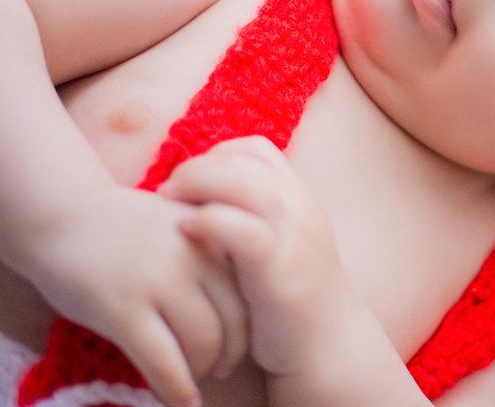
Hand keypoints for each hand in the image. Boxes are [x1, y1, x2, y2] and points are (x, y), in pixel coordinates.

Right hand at [28, 184, 248, 406]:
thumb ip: (209, 251)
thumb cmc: (121, 224)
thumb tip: (238, 303)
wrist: (60, 213)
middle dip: (229, 355)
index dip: (246, 330)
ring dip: (200, 373)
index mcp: (211, 235)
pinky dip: (175, 390)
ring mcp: (157, 283)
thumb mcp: (179, 223)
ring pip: (201, 345)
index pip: (247, 294)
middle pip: (232, 323)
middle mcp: (192, 258)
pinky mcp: (122, 310)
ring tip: (191, 381)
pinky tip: (178, 403)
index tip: (237, 346)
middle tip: (219, 369)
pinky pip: (161, 362)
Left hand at [160, 136, 354, 376]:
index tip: (188, 178)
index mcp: (298, 197)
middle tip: (167, 188)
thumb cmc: (289, 297)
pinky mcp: (280, 268)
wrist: (327, 345)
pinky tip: (184, 227)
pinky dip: (211, 220)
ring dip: (198, 183)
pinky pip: (244, 231)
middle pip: (245, 160)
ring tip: (167, 200)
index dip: (216, 154)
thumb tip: (199, 196)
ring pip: (244, 184)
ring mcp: (293, 234)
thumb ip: (251, 216)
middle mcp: (299, 206)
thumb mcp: (278, 243)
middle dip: (198, 166)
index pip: (255, 150)